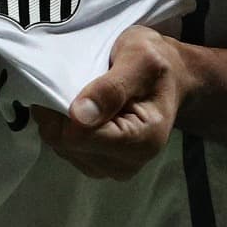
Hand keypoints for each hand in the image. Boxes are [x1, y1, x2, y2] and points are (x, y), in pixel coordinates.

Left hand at [33, 26, 186, 179]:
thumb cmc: (156, 65)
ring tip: (76, 93)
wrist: (168, 78)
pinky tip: (75, 106)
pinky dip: (61, 125)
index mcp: (144, 140)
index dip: (64, 109)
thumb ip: (112, 88)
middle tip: (70, 82)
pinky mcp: (97, 164)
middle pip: (66, 144)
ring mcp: (110, 167)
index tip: (64, 80)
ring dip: (58, 118)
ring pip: (60, 146)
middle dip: (58, 112)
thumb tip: (80, 115)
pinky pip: (62, 147)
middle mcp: (127, 163)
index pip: (81, 137)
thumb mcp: (140, 59)